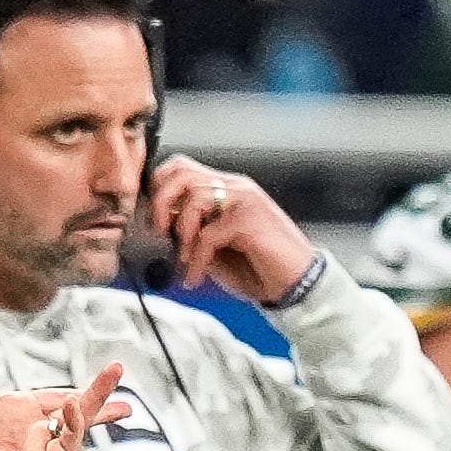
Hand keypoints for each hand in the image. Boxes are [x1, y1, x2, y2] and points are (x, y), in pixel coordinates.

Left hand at [0, 309, 124, 450]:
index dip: (86, 391)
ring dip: (90, 411)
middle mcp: (25, 430)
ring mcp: (28, 449)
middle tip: (129, 401)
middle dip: (102, 406)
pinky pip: (63, 449)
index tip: (112, 378)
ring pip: (75, 431)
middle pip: (77, 417)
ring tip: (96, 390)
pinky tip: (72, 407)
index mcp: (13, 409)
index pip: (60, 399)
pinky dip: (73, 429)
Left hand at [144, 154, 318, 306]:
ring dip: (182, 232)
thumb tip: (161, 226)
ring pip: (195, 197)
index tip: (155, 221)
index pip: (181, 167)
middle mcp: (235, 187)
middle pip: (181, 172)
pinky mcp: (250, 219)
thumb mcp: (213, 247)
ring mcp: (245, 200)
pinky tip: (196, 276)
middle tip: (161, 232)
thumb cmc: (258, 266)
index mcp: (225, 189)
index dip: (158, 189)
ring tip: (185, 258)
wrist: (295, 283)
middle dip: (160, 203)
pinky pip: (209, 235)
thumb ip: (191, 231)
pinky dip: (196, 261)